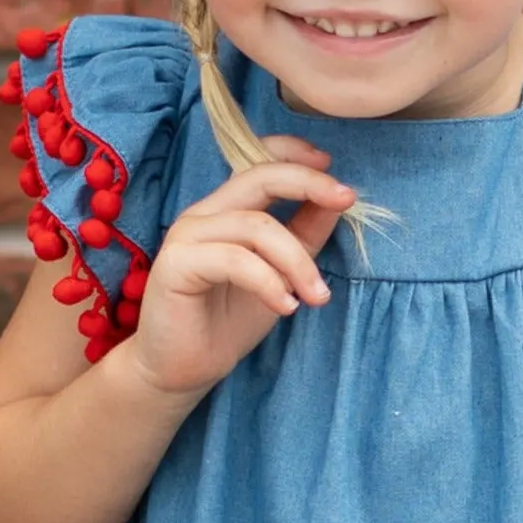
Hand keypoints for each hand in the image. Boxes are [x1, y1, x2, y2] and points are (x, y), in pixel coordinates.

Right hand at [124, 139, 354, 398]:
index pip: (258, 160)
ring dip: (298, 261)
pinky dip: (269, 282)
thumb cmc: (228, 322)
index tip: (333, 168)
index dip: (294, 153)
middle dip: (309, 184)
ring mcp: (187, 235)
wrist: (182, 369)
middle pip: (260, 178)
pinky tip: (286, 307)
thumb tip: (338, 200)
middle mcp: (206, 213)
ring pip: (256, 225)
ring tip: (317, 297)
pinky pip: (235, 260)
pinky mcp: (176, 264)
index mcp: (228, 209)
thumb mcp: (282, 274)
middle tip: (346, 200)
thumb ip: (305, 235)